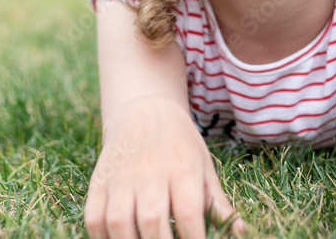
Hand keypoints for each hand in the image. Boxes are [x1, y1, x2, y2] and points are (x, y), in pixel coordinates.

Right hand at [84, 95, 244, 238]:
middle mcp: (149, 172)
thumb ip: (217, 203)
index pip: (188, 213)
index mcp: (182, 168)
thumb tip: (241, 232)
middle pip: (152, 220)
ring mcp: (120, 177)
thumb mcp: (204, 167)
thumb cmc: (179, 144)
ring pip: (119, 221)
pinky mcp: (99, 182)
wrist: (142, 109)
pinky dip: (102, 237)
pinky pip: (94, 217)